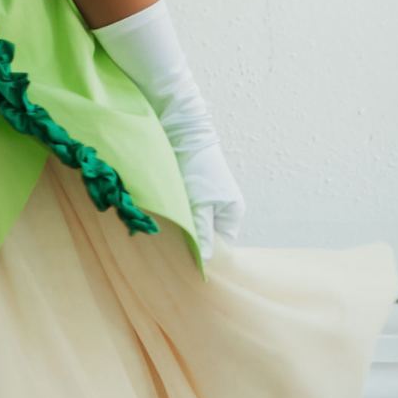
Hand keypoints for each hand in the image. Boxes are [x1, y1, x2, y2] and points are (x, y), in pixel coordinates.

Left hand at [168, 137, 245, 261]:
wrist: (184, 135)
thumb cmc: (197, 169)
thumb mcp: (200, 204)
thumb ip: (202, 232)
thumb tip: (205, 260)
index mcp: (232, 214)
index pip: (223, 246)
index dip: (207, 254)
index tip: (187, 261)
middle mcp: (223, 209)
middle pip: (210, 236)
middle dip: (194, 242)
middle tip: (174, 250)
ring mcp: (209, 201)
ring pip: (196, 225)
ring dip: (183, 229)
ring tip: (167, 235)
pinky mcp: (194, 193)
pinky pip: (187, 213)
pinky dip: (178, 217)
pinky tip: (165, 220)